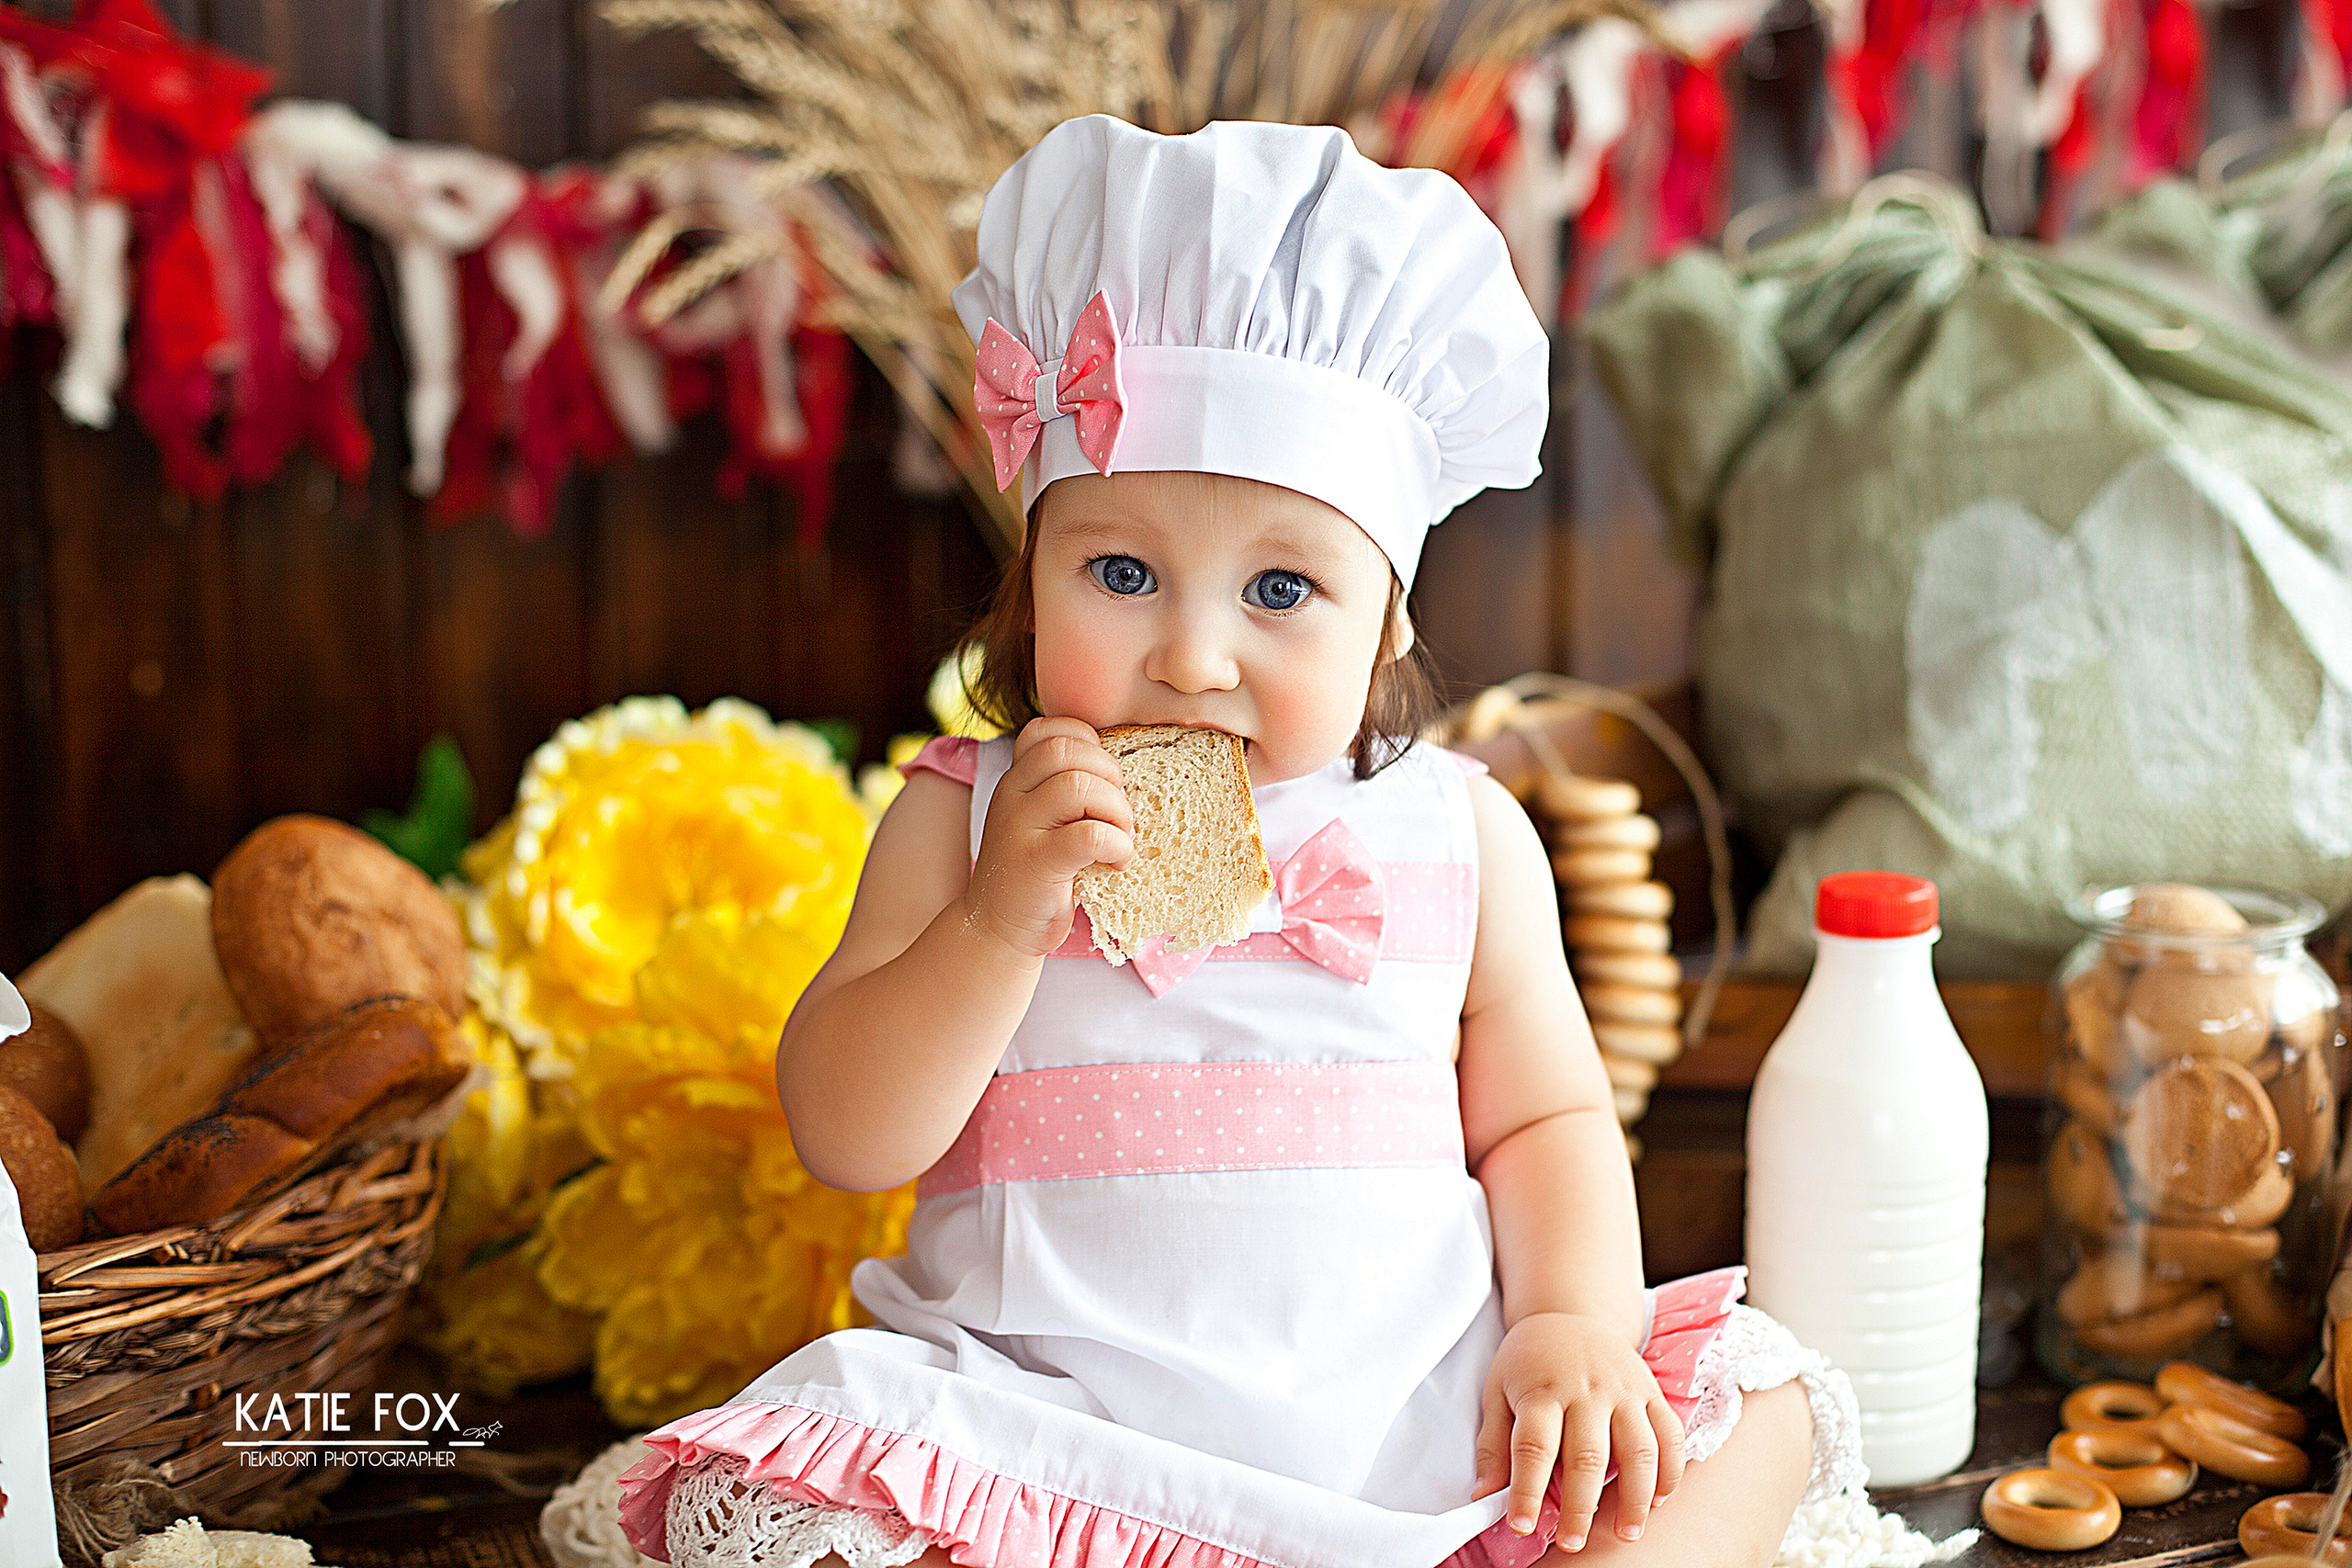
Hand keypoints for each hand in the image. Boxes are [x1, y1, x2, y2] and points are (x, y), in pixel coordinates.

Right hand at [963, 717, 1134, 959]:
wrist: (998, 929)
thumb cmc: (1036, 872)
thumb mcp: (1042, 820)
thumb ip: (1065, 789)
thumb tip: (1125, 771)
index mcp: (1016, 780)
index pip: (1048, 729)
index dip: (1087, 742)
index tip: (1102, 778)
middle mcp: (1012, 795)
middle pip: (1067, 750)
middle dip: (1109, 774)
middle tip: (1118, 813)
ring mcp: (1019, 828)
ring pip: (1078, 786)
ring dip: (1116, 809)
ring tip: (1121, 836)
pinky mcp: (1036, 864)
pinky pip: (1087, 835)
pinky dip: (1115, 844)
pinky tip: (1116, 861)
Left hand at [1473, 1312, 1684, 1552]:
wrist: (1569, 1312)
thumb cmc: (1528, 1361)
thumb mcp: (1497, 1390)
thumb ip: (1493, 1444)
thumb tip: (1484, 1496)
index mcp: (1541, 1390)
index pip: (1534, 1446)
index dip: (1526, 1489)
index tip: (1521, 1525)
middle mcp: (1586, 1390)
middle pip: (1587, 1455)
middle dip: (1581, 1506)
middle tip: (1573, 1542)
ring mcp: (1624, 1390)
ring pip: (1638, 1448)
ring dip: (1635, 1497)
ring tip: (1626, 1533)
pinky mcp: (1650, 1391)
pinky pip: (1669, 1433)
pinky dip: (1670, 1470)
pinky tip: (1659, 1499)